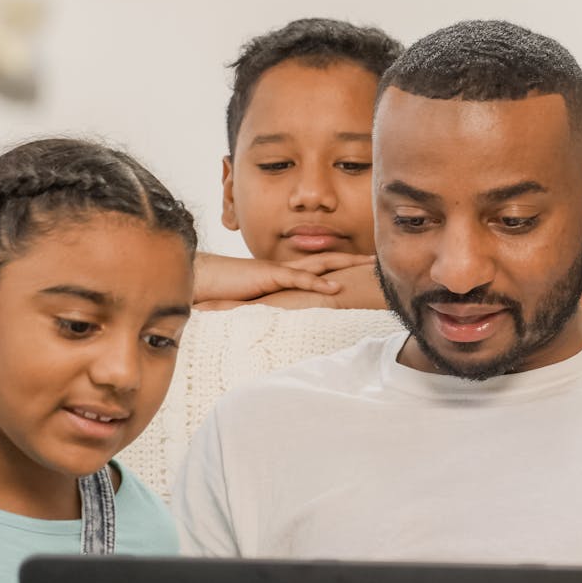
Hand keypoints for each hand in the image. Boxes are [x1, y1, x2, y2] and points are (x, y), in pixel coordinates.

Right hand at [193, 252, 374, 304]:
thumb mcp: (255, 302)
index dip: (343, 265)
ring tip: (369, 265)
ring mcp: (279, 270)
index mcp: (285, 273)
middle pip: (328, 259)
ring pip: (319, 264)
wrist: (201, 279)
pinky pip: (297, 278)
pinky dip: (317, 282)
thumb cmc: (224, 292)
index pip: (320, 266)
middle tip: (380, 259)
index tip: (365, 268)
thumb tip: (284, 323)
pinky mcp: (269, 276)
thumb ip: (272, 308)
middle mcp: (286, 268)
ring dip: (346, 264)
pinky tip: (335, 287)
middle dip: (354, 259)